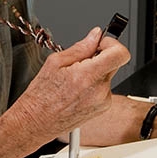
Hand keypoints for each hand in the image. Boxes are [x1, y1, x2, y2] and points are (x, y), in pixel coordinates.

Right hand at [12, 27, 130, 146]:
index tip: (101, 44)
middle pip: (114, 62)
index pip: (120, 54)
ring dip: (96, 72)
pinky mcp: (103, 108)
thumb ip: (80, 47)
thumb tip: (95, 35)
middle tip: (81, 62)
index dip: (112, 44)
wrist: (36, 122)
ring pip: (108, 75)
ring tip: (74, 80)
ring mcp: (103, 101)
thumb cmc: (41, 97)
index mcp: (88, 76)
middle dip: (100, 57)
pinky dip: (94, 85)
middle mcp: (100, 91)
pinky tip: (77, 90)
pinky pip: (105, 88)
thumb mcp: (55, 62)